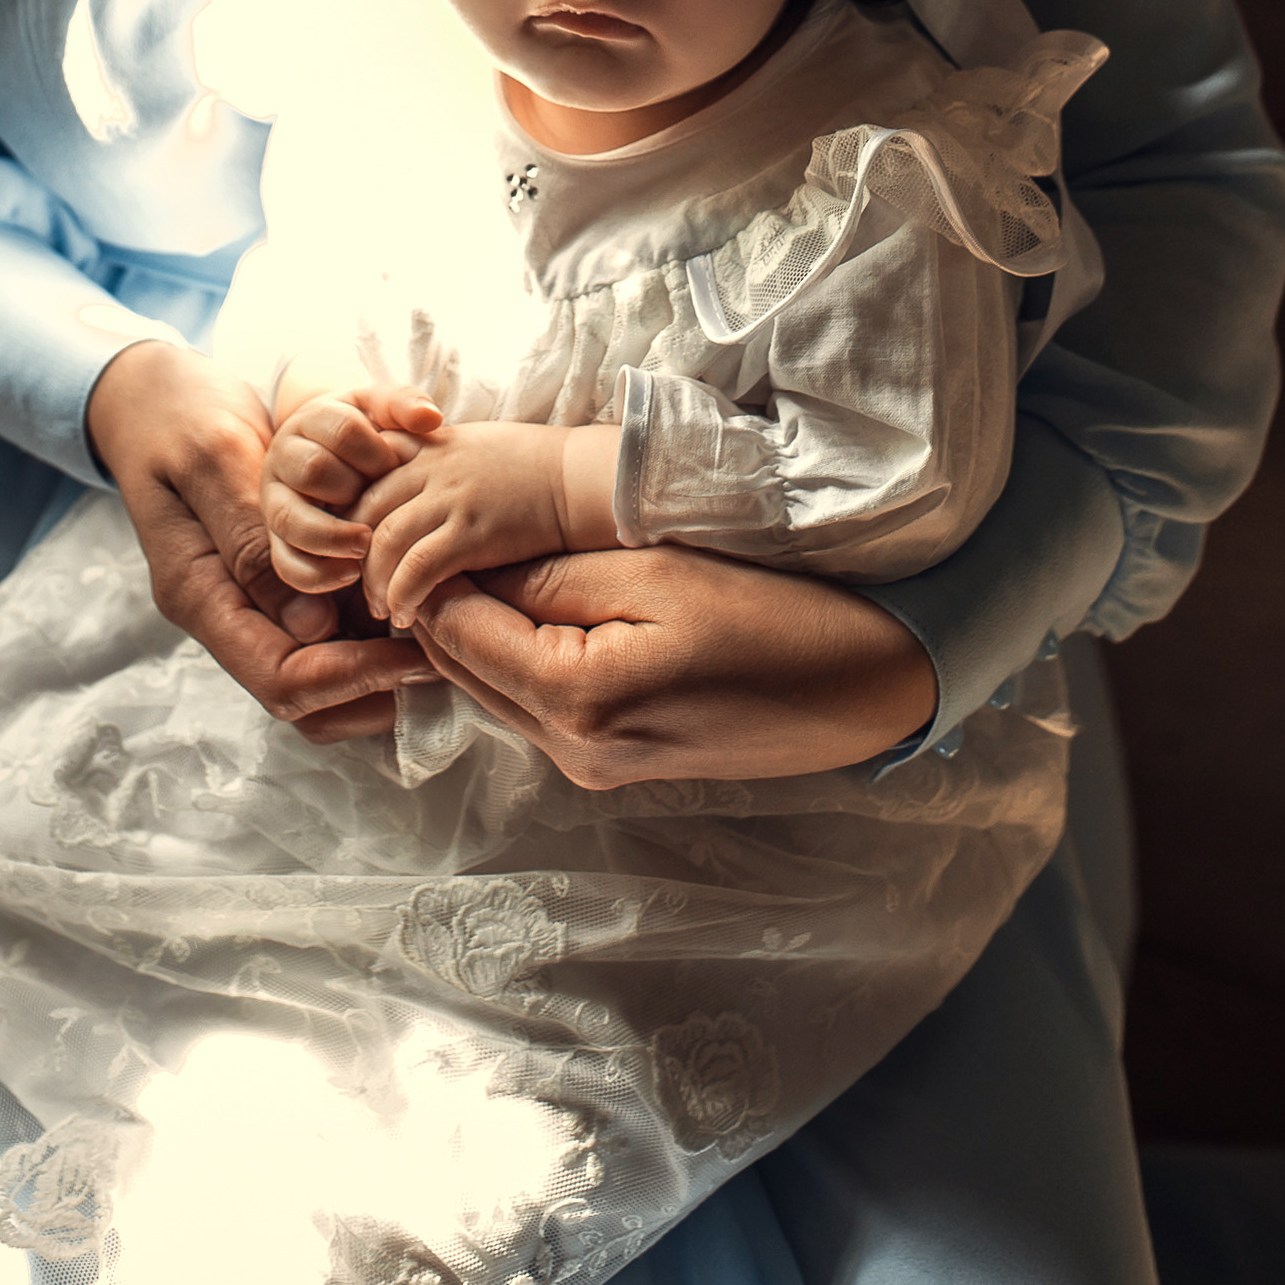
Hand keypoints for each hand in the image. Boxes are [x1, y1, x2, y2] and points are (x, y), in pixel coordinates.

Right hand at [85, 341, 436, 741]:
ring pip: (320, 664)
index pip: (281, 681)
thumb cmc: (179, 415)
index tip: (412, 654)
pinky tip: (409, 581)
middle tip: (436, 649)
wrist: (151, 394)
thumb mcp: (214, 459)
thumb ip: (251, 536)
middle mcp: (226, 609)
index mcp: (199, 595)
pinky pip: (322, 620)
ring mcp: (246, 595)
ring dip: (376, 654)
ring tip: (435, 620)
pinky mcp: (268, 573)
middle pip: (305, 694)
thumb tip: (310, 625)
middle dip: (371, 685)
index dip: (350, 679)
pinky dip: (367, 612)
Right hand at [262, 386, 442, 594]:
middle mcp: (284, 458)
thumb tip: (431, 419)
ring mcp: (276, 500)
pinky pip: (286, 562)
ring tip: (366, 545)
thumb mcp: (381, 409)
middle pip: (312, 470)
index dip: (376, 452)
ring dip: (330, 536)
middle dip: (354, 489)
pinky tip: (353, 573)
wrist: (332, 453)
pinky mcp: (278, 538)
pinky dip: (317, 573)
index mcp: (312, 419)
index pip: (342, 430)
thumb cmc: (365, 433)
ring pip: (289, 518)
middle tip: (386, 505)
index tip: (398, 467)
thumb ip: (404, 405)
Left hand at [353, 420, 607, 629]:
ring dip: (374, 583)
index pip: (361, 478)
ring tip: (381, 609)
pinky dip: (403, 595)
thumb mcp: (468, 447)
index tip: (351, 549)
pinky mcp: (473, 531)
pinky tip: (406, 615)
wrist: (577, 478)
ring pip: (383, 543)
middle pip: (363, 513)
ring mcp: (450, 498)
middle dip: (352, 556)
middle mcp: (430, 467)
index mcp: (425, 445)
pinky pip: (418, 569)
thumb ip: (428, 465)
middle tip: (356, 590)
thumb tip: (397, 502)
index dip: (348, 519)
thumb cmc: (529, 467)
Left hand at [412, 547, 939, 790]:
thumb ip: (555, 576)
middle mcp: (571, 750)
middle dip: (443, 603)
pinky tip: (538, 603)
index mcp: (575, 701)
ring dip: (480, 630)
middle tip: (440, 530)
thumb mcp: (657, 572)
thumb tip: (471, 568)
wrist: (860, 684)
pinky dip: (519, 655)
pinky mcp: (613, 765)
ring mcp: (592, 766)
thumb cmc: (770, 612)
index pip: (455, 632)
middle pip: (462, 670)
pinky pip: (535, 705)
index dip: (430, 572)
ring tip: (487, 555)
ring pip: (494, 689)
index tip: (424, 517)